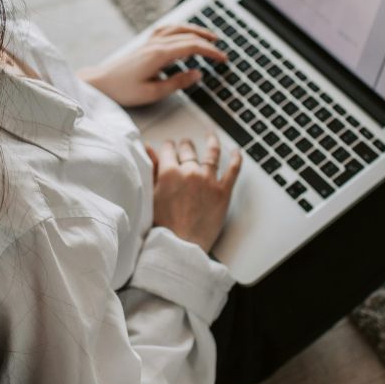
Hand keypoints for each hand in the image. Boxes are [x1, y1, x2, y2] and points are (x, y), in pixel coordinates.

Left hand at [78, 24, 225, 106]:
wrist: (100, 83)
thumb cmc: (123, 90)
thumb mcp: (153, 92)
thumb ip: (178, 83)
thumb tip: (197, 74)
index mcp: (159, 54)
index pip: (192, 47)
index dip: (210, 52)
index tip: (223, 58)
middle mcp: (155, 43)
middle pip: (188, 35)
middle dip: (208, 41)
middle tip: (222, 50)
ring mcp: (149, 41)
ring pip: (178, 28)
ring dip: (196, 30)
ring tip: (210, 37)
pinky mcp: (145, 44)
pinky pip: (167, 29)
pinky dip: (180, 28)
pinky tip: (185, 32)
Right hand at [146, 134, 242, 252]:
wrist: (180, 247)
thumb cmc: (162, 226)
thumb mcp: (150, 195)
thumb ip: (151, 169)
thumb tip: (148, 148)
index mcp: (169, 172)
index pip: (168, 150)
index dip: (168, 148)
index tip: (169, 148)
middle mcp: (190, 172)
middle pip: (188, 150)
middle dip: (185, 146)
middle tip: (185, 145)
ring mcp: (208, 181)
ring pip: (211, 153)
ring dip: (211, 142)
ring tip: (211, 136)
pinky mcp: (223, 192)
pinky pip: (233, 170)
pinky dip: (236, 158)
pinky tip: (236, 151)